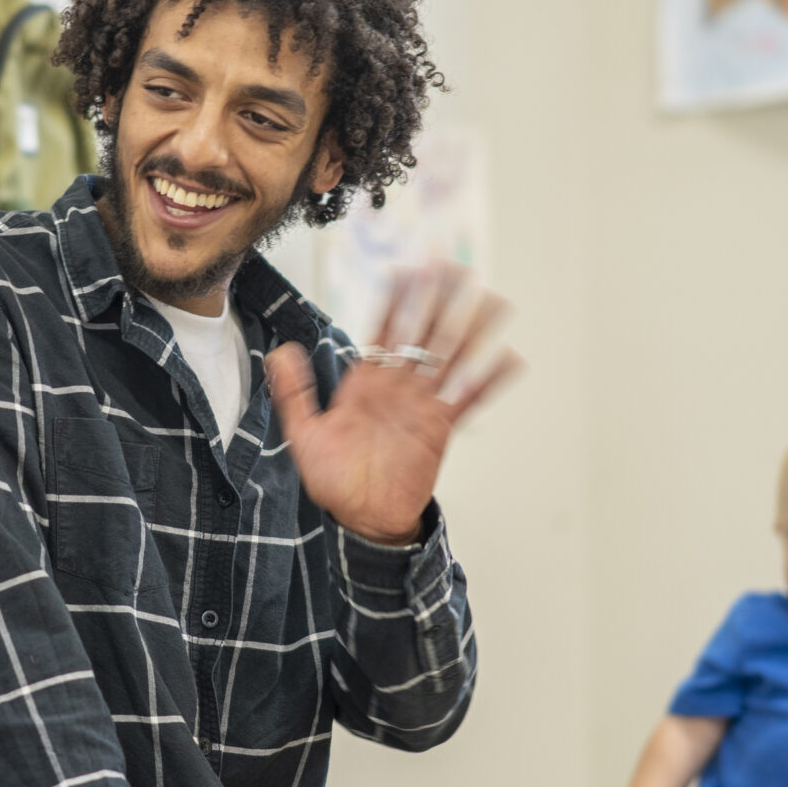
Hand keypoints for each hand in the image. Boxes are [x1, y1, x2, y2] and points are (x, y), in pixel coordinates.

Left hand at [264, 265, 522, 544]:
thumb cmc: (334, 479)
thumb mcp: (304, 433)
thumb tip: (280, 352)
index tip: (407, 270)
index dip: (396, 301)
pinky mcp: (440, 428)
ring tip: (489, 300)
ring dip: (470, 329)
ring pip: (450, 357)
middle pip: (423, 333)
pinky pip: (468, 398)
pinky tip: (507, 358)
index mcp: (366, 382)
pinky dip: (488, 378)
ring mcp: (422, 405)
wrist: (362, 518)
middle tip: (453, 267)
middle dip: (438, 300)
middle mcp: (397, 387)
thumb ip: (294, 392)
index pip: (384, 331)